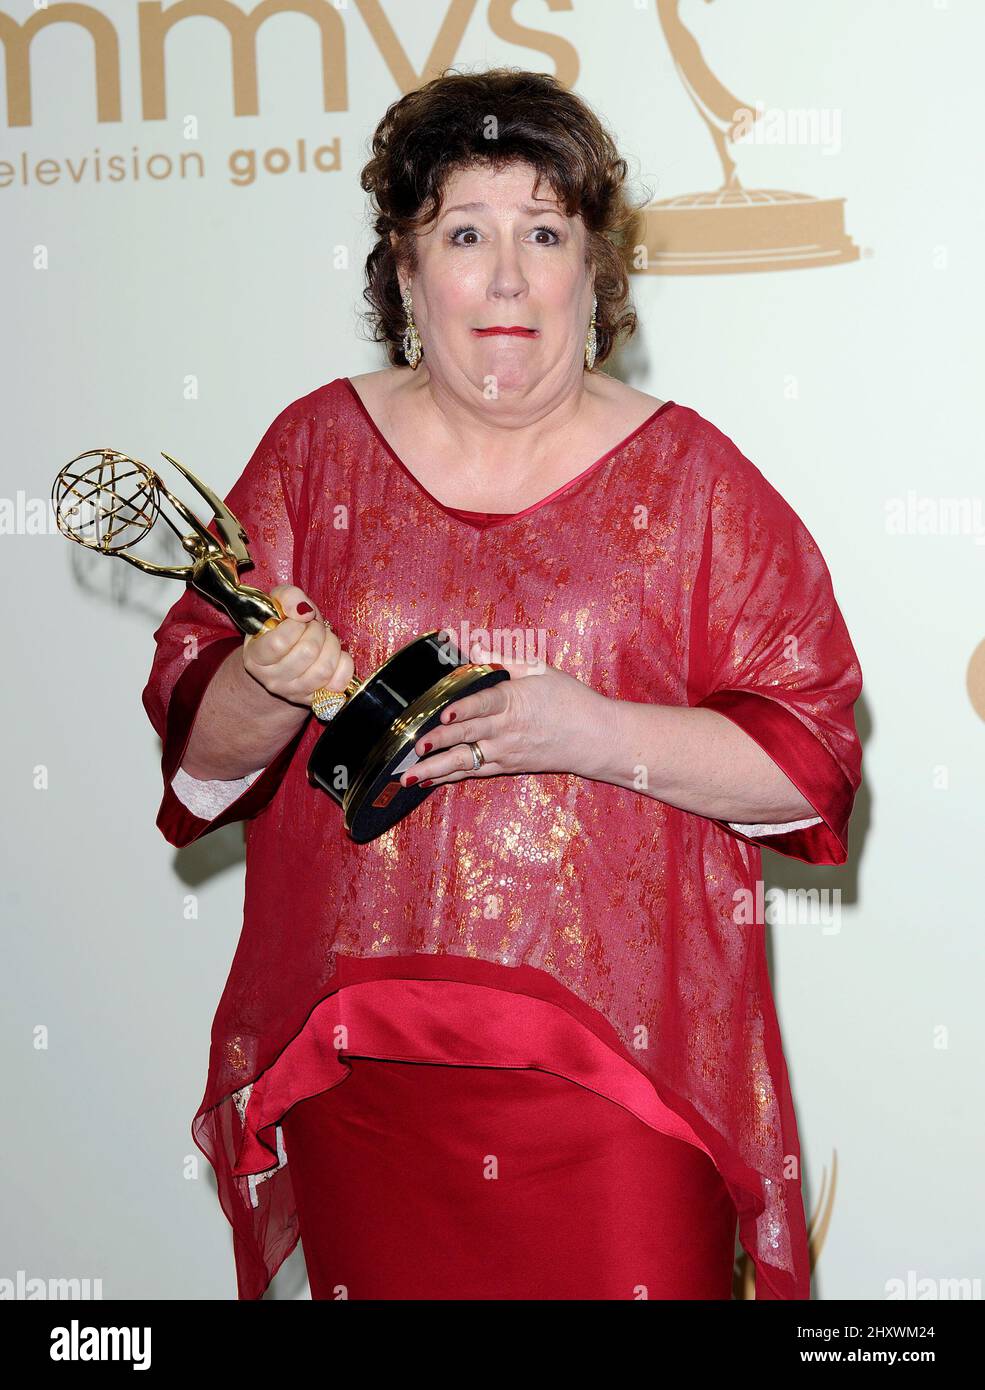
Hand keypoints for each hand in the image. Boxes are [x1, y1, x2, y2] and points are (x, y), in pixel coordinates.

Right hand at [242, 584, 354, 707]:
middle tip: (314, 626)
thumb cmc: (281, 627)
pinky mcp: (316, 700)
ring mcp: (294, 693)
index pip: (279, 642)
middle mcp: (272, 680)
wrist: (285, 658)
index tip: (299, 618)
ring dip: (332, 645)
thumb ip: (288, 597)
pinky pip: (339, 682)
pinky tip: (335, 656)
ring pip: (324, 669)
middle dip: (318, 631)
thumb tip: (304, 611)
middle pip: (308, 652)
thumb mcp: (277, 605)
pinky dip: (344, 664)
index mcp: (255, 657)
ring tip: (325, 639)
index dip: (297, 624)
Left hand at [400, 634, 603, 787]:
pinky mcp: (507, 767)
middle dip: (439, 742)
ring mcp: (505, 752)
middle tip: (414, 746)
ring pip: (466, 761)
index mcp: (514, 701)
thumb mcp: (539, 670)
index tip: (444, 714)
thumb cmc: (568, 699)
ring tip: (408, 775)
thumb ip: (501, 659)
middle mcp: (506, 730)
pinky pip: (474, 773)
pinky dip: (450, 777)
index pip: (484, 705)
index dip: (463, 710)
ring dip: (436, 769)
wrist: (594, 737)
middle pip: (468, 736)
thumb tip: (471, 647)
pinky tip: (427, 780)